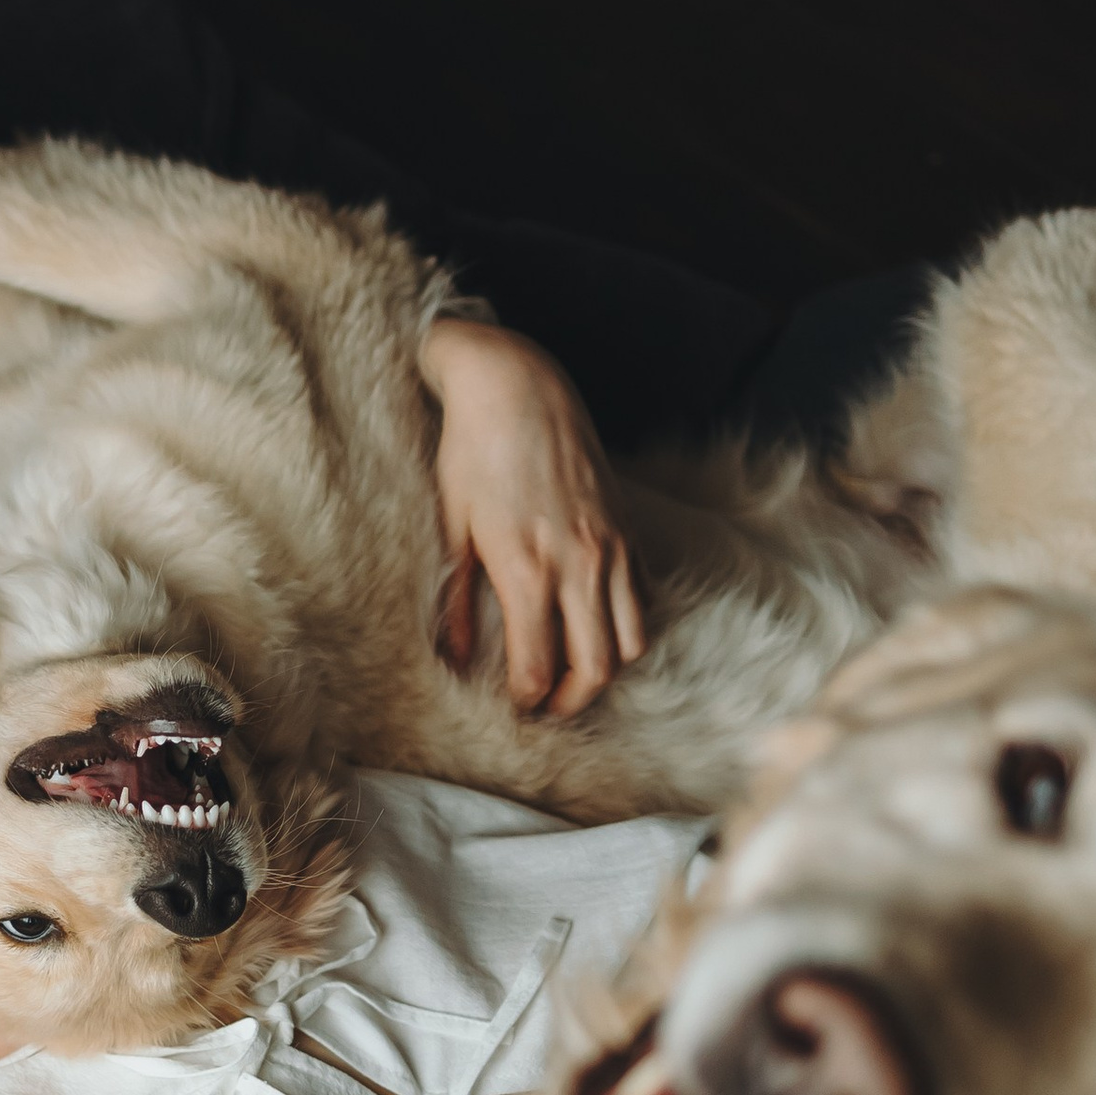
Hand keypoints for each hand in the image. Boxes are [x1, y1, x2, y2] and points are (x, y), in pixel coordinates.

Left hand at [420, 314, 644, 715]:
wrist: (518, 386)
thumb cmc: (472, 453)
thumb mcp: (452, 529)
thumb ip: (456, 602)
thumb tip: (453, 660)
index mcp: (527, 570)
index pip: (539, 667)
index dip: (526, 700)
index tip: (512, 707)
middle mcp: (580, 565)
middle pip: (596, 669)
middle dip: (571, 701)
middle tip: (545, 708)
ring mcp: (612, 548)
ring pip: (631, 641)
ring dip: (605, 668)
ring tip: (572, 674)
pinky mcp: (628, 530)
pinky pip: (643, 599)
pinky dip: (626, 625)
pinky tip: (595, 624)